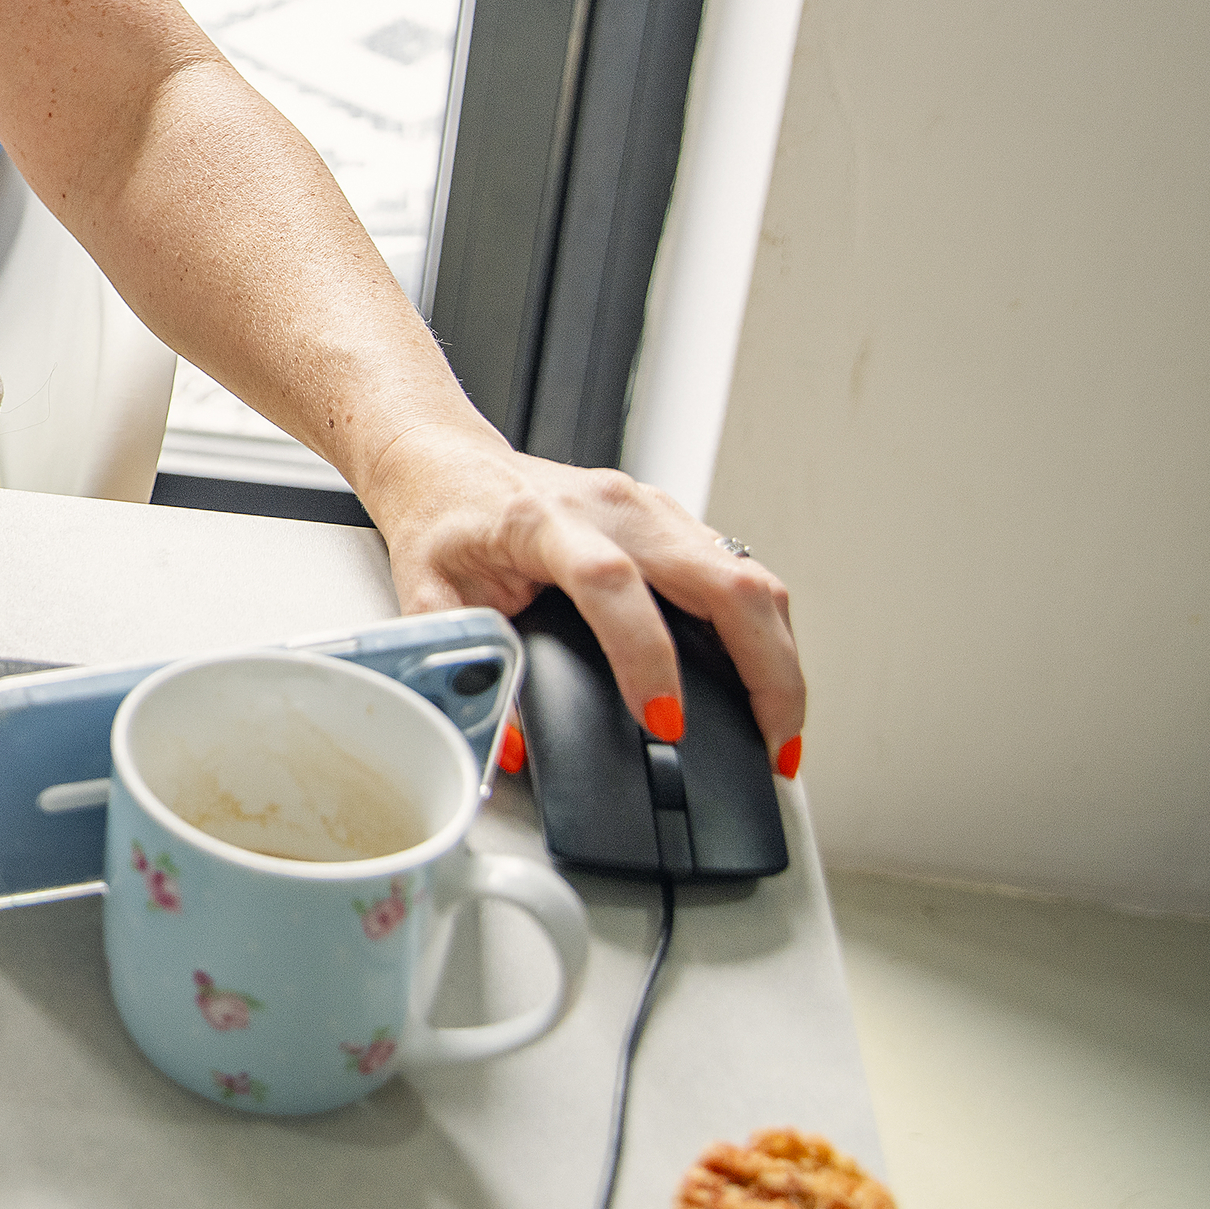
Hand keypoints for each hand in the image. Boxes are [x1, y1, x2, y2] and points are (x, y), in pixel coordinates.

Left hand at [367, 426, 807, 758]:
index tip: (663, 721)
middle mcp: (613, 509)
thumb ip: (467, 668)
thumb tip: (511, 746)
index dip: (645, 655)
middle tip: (771, 747)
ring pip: (752, 576)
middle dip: (764, 673)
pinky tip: (764, 680)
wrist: (446, 461)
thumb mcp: (429, 598)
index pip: (611, 583)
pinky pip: (742, 572)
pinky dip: (766, 633)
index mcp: (542, 523)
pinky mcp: (673, 521)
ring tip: (780, 731)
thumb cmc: (441, 523)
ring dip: (779, 659)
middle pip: (723, 580)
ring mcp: (653, 509)